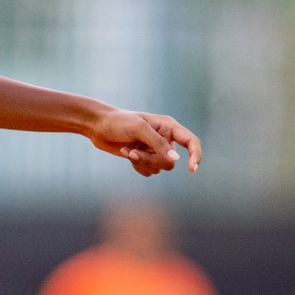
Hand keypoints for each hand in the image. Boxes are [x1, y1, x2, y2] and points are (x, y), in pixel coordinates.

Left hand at [86, 108, 201, 176]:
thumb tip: (175, 159)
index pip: (191, 142)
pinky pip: (149, 171)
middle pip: (170, 161)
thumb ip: (157, 143)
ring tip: (128, 151)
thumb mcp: (138, 128)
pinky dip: (138, 166)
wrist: (98, 126)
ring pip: (159, 168)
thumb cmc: (118, 122)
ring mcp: (154, 149)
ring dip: (142, 163)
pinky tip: (126, 153)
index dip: (195, 155)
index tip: (192, 169)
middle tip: (133, 153)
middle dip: (151, 161)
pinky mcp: (145, 158)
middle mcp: (165, 138)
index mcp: (168, 127)